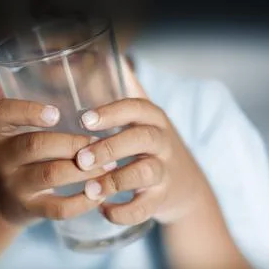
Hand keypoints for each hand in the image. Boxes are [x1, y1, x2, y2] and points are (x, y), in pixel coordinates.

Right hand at [0, 99, 119, 225]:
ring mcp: (15, 186)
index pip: (3, 112)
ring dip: (86, 169)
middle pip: (37, 145)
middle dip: (74, 142)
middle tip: (101, 142)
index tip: (58, 112)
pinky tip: (101, 192)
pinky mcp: (31, 210)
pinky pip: (59, 208)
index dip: (30, 110)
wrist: (2, 202)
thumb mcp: (10, 129)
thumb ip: (14, 102)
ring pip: (52, 175)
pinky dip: (84, 201)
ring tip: (110, 164)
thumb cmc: (19, 155)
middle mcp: (1, 157)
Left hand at [75, 95, 213, 224]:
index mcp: (154, 121)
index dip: (112, 112)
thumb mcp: (147, 120)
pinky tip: (104, 210)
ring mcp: (165, 172)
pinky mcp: (162, 198)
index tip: (84, 119)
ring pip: (145, 172)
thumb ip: (132, 93)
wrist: (186, 186)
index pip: (138, 108)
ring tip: (89, 189)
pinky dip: (124, 212)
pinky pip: (146, 207)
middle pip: (142, 138)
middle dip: (111, 147)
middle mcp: (163, 143)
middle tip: (81, 158)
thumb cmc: (154, 148)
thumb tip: (113, 56)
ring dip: (116, 181)